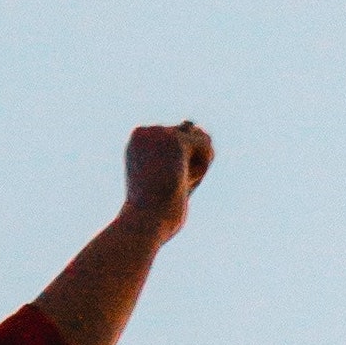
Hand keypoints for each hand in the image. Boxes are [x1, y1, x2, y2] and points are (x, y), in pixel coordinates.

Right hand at [121, 122, 214, 238]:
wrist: (144, 222)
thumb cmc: (154, 208)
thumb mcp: (166, 174)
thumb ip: (179, 147)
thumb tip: (190, 122)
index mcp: (138, 140)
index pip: (177, 141)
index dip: (177, 165)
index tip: (160, 183)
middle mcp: (146, 131)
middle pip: (190, 138)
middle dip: (188, 165)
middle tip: (167, 186)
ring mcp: (160, 133)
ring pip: (201, 139)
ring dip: (196, 166)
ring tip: (175, 182)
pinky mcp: (175, 140)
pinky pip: (206, 144)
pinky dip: (202, 167)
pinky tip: (183, 179)